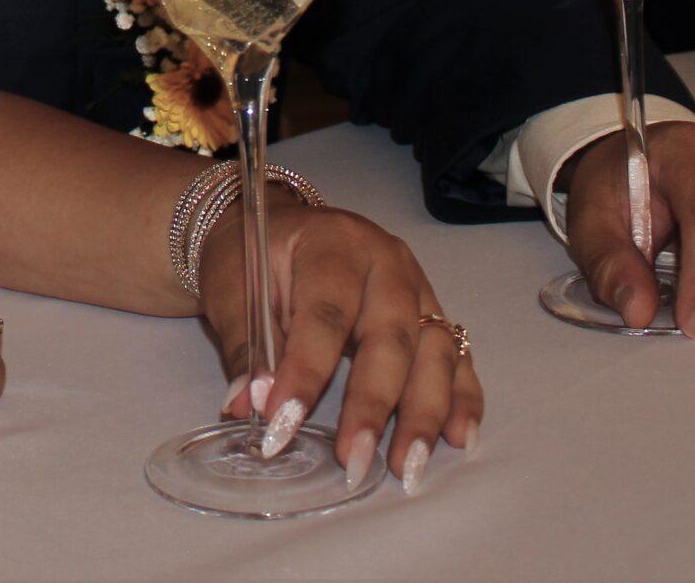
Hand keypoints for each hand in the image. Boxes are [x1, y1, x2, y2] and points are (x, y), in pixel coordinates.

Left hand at [200, 199, 480, 494]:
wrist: (282, 227)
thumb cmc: (255, 255)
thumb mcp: (232, 287)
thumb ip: (246, 346)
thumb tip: (248, 405)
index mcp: (332, 245)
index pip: (324, 314)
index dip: (304, 372)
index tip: (282, 423)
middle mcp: (386, 262)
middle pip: (391, 336)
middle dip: (372, 405)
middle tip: (352, 461)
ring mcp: (417, 286)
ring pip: (434, 350)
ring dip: (424, 413)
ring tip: (408, 467)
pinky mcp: (431, 313)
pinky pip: (456, 356)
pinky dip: (462, 399)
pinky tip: (459, 438)